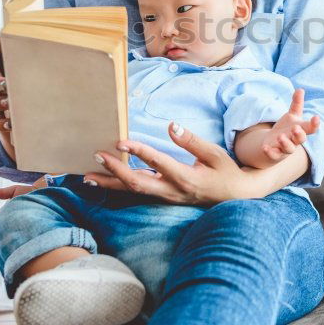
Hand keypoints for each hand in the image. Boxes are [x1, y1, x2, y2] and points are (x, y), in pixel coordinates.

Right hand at [0, 184, 34, 243]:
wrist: (51, 195)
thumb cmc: (34, 192)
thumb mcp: (18, 191)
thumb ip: (4, 192)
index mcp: (10, 210)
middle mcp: (15, 218)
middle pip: (2, 228)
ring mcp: (23, 224)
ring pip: (10, 233)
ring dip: (3, 238)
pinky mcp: (32, 230)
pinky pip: (22, 237)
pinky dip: (17, 241)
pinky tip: (13, 247)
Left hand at [85, 123, 264, 205]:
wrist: (235, 196)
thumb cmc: (225, 172)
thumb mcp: (214, 154)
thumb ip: (192, 141)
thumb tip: (171, 126)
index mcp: (185, 177)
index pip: (157, 162)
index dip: (138, 151)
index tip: (120, 140)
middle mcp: (172, 190)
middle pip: (137, 183)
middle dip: (115, 170)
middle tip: (97, 156)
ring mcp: (166, 198)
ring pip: (133, 192)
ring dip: (110, 184)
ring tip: (88, 175)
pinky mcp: (163, 199)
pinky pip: (137, 195)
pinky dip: (118, 189)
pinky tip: (104, 183)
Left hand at [261, 89, 319, 160]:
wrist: (274, 143)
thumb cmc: (286, 128)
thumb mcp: (291, 115)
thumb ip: (296, 103)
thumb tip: (300, 89)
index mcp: (301, 129)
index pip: (311, 128)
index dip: (314, 124)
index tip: (316, 117)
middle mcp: (295, 140)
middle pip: (301, 139)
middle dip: (299, 134)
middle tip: (295, 128)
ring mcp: (286, 148)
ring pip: (289, 149)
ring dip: (285, 143)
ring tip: (280, 136)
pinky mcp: (275, 154)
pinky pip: (274, 155)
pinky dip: (270, 152)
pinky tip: (265, 147)